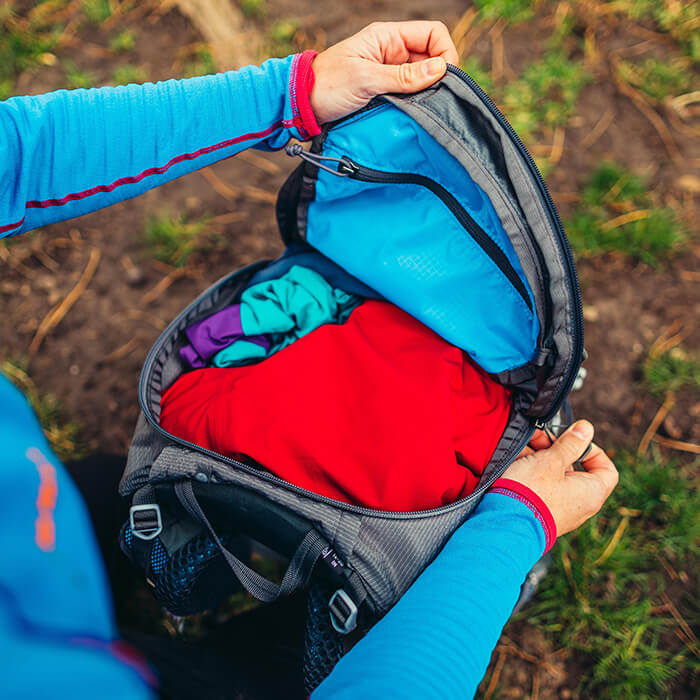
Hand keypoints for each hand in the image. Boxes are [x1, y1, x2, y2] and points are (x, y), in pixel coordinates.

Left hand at [310, 21, 458, 124]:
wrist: (303, 105)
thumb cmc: (327, 85)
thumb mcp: (366, 78)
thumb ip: (403, 76)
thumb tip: (440, 70)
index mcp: (388, 37)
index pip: (433, 33)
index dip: (445, 53)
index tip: (445, 80)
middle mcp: (393, 52)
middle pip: (432, 58)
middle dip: (438, 77)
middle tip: (435, 100)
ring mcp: (390, 73)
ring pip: (423, 79)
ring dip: (426, 94)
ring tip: (422, 110)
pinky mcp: (386, 93)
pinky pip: (410, 96)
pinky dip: (415, 105)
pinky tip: (412, 115)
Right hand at [501, 421, 618, 535]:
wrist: (505, 524)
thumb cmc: (532, 492)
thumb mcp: (552, 460)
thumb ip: (570, 443)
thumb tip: (586, 429)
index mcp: (591, 492)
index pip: (606, 469)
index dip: (593, 451)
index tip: (574, 440)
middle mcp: (579, 504)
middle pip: (574, 469)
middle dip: (555, 450)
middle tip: (539, 438)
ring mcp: (560, 510)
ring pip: (553, 476)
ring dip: (539, 458)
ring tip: (521, 447)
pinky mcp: (540, 512)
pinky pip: (540, 488)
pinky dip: (530, 473)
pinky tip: (514, 461)